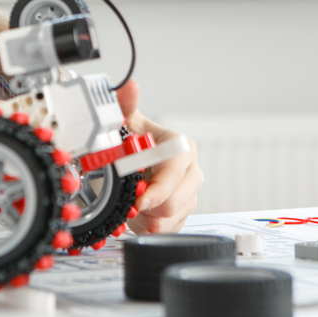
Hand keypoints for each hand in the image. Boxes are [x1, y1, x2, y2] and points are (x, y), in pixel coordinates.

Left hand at [115, 78, 203, 233]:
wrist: (136, 160)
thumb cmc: (133, 141)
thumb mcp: (126, 123)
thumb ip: (125, 104)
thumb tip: (129, 86)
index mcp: (182, 148)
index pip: (174, 175)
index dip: (154, 190)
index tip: (136, 199)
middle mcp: (192, 172)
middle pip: (173, 204)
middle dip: (146, 206)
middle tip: (127, 198)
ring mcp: (190, 194)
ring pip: (169, 220)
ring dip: (145, 217)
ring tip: (132, 202)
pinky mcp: (184, 213)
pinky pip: (168, 231)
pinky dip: (149, 226)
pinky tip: (140, 212)